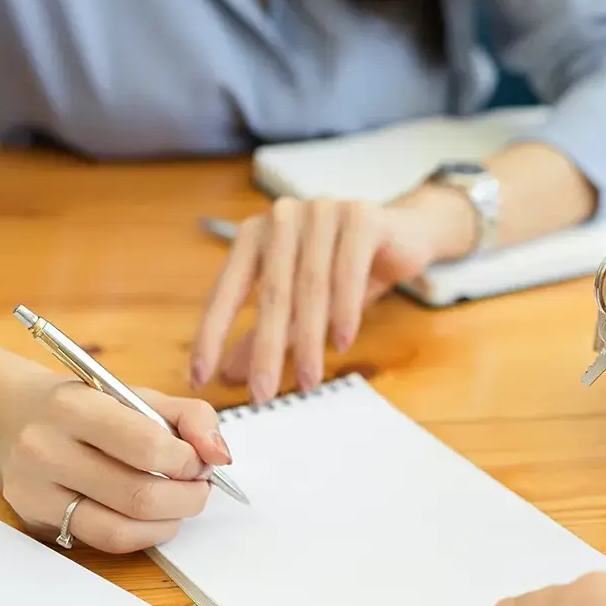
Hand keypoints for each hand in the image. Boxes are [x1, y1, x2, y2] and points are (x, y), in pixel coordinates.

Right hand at [0, 373, 230, 553]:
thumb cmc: (87, 405)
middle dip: (187, 498)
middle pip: (138, 496)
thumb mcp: (138, 394)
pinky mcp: (36, 521)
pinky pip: (102, 542)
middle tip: (198, 487)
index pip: (147, 447)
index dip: (187, 462)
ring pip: (120, 530)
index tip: (199, 461)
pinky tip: (152, 518)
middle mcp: (46, 450)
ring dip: (168, 523)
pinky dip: (142, 536)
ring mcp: (35, 492)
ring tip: (179, 503)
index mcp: (75, 408)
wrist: (9, 416)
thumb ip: (191, 416)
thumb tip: (220, 457)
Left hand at [191, 197, 449, 401]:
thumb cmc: (347, 270)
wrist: (405, 237)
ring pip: (310, 286)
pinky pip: (348, 271)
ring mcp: (322, 211)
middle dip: (267, 350)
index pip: (227, 289)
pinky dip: (344, 312)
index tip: (201, 378)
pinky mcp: (361, 215)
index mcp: (255, 235)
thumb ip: (266, 333)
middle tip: (263, 394)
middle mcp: (283, 217)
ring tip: (307, 381)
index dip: (212, 335)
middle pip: (272, 293)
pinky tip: (341, 344)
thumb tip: (228, 374)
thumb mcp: (302, 305)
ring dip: (309, 340)